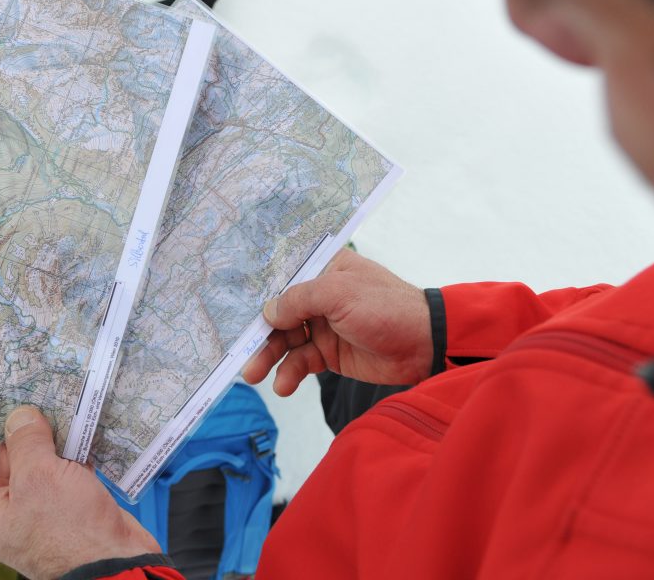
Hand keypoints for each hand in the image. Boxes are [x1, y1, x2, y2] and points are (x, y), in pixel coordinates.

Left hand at [0, 407, 159, 579]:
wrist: (112, 560)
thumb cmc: (66, 527)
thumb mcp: (39, 477)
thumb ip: (26, 441)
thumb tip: (20, 414)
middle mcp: (7, 505)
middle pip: (2, 456)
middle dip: (17, 425)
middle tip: (33, 392)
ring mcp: (41, 502)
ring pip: (38, 458)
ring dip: (50, 433)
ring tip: (61, 401)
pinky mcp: (70, 499)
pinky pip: (65, 466)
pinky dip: (73, 446)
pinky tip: (85, 425)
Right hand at [242, 248, 432, 394]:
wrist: (424, 345)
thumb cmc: (385, 306)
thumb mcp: (338, 294)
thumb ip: (299, 299)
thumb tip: (267, 312)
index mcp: (324, 268)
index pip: (282, 278)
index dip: (257, 294)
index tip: (230, 310)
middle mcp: (320, 295)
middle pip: (279, 313)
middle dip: (259, 334)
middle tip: (241, 355)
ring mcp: (325, 325)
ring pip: (286, 340)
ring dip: (270, 357)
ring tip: (254, 375)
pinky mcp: (331, 353)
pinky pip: (302, 361)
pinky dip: (290, 373)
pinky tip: (283, 385)